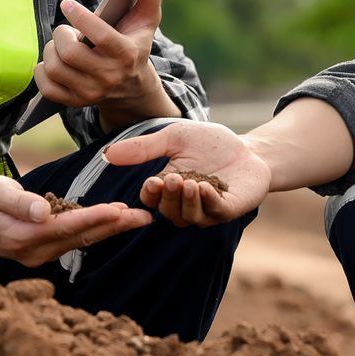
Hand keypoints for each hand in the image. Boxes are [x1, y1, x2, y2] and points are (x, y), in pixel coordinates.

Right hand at [0, 174, 151, 267]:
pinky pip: (75, 240)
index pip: (65, 227)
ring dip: (110, 229)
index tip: (118, 209)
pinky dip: (96, 230)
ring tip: (137, 217)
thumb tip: (43, 211)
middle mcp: (34, 252)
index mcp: (22, 237)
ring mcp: (39, 255)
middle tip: (144, 216)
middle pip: (81, 238)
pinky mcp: (44, 252)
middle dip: (114, 226)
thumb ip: (18, 201)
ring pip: (81, 241)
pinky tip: (114, 220)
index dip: (93, 218)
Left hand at [34, 0, 169, 115]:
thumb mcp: (146, 22)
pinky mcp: (75, 101)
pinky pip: (47, 87)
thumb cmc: (135, 45)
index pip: (99, 36)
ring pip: (55, 67)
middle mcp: (108, 76)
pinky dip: (42, 71)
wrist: (132, 88)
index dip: (80, 17)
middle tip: (66, 31)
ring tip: (62, 45)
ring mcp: (91, 92)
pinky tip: (53, 61)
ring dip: (51, 50)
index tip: (68, 4)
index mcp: (126, 54)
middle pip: (69, 53)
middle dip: (61, 34)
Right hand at [102, 120, 271, 226]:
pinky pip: (215, 213)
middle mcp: (184, 204)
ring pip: (189, 217)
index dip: (150, 194)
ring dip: (187, 202)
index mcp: (167, 188)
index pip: (151, 199)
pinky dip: (208, 202)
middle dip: (168, 197)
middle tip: (172, 179)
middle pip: (167, 211)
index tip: (151, 181)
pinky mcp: (228, 210)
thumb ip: (143, 148)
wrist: (247, 148)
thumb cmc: (208, 143)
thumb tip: (107, 154)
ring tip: (190, 183)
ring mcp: (206, 210)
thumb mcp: (174, 138)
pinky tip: (206, 187)